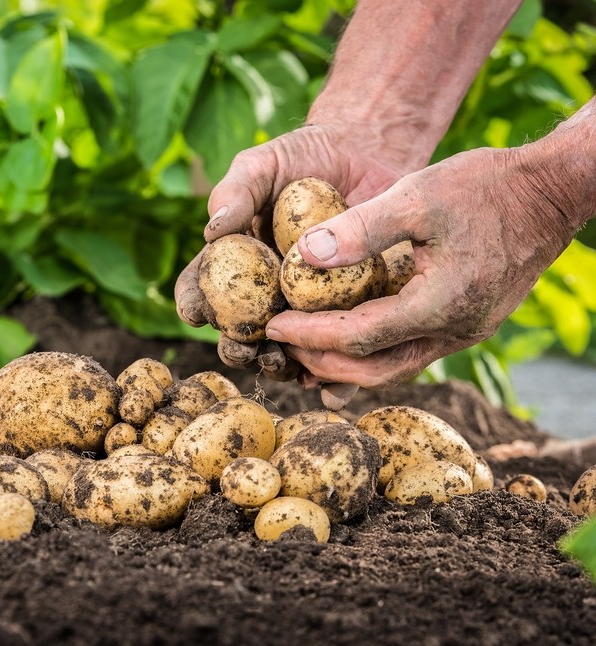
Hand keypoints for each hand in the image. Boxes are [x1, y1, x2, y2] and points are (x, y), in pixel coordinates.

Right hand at [175, 122, 412, 397]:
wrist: (367, 154)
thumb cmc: (302, 157)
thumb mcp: (263, 164)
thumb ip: (236, 192)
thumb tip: (213, 230)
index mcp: (233, 264)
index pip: (201, 290)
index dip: (194, 305)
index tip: (196, 312)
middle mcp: (265, 293)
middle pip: (241, 333)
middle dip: (238, 349)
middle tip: (245, 349)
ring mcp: (307, 308)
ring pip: (287, 350)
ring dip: (282, 366)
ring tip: (286, 364)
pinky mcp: (350, 313)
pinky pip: (339, 350)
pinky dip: (336, 376)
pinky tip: (334, 386)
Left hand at [264, 145, 580, 388]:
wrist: (550, 192)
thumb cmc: (486, 186)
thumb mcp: (419, 194)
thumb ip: (362, 227)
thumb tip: (304, 256)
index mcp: (441, 304)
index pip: (359, 337)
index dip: (310, 335)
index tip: (271, 326)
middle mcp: (455, 331)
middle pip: (373, 369)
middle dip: (320, 361)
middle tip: (279, 344)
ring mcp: (464, 332)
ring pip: (392, 367)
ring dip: (344, 364)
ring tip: (302, 349)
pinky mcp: (466, 324)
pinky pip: (409, 351)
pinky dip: (371, 351)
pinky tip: (343, 340)